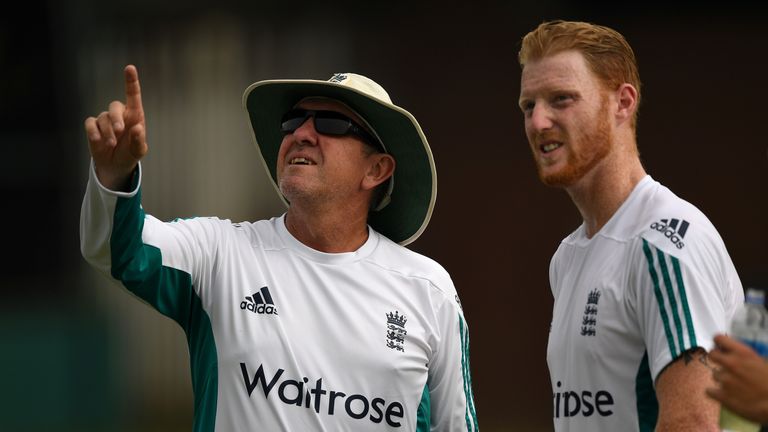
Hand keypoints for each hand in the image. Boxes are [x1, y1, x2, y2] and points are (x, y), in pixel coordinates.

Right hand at [84, 65, 147, 190]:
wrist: (115, 165)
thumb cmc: (130, 154)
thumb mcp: (138, 150)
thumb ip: (139, 140)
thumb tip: (137, 127)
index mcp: (134, 116)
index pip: (133, 96)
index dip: (131, 81)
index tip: (129, 68)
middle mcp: (120, 114)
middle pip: (115, 106)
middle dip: (116, 118)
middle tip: (120, 131)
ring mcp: (105, 120)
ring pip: (103, 118)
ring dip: (108, 132)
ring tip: (111, 144)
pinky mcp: (93, 126)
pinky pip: (91, 124)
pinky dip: (94, 133)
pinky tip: (98, 141)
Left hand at [706, 334, 767, 423]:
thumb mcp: (762, 362)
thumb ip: (744, 356)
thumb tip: (732, 352)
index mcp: (743, 353)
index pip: (719, 338)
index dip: (718, 343)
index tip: (720, 347)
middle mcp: (731, 363)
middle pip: (711, 354)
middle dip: (716, 358)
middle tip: (723, 365)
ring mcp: (725, 379)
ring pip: (714, 375)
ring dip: (722, 379)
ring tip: (735, 385)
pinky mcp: (722, 395)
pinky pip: (709, 391)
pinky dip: (715, 393)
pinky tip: (726, 394)